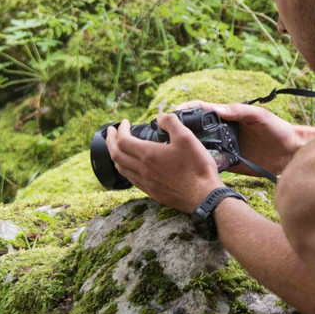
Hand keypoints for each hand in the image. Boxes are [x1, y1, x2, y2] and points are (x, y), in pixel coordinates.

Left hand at [105, 115, 223, 213]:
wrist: (204, 196)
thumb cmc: (196, 167)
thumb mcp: (187, 137)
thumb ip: (171, 123)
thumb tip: (160, 118)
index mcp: (148, 155)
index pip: (123, 140)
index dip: (120, 129)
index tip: (124, 122)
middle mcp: (142, 170)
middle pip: (116, 154)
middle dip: (110, 141)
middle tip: (111, 132)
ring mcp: (146, 182)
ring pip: (121, 168)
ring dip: (115, 155)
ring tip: (117, 147)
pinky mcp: (152, 192)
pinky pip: (131, 179)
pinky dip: (125, 168)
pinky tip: (132, 166)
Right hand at [173, 101, 314, 175]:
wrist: (291, 152)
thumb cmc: (277, 128)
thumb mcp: (258, 116)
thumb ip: (239, 111)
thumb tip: (217, 108)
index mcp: (228, 117)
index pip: (203, 111)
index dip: (187, 111)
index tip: (172, 114)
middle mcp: (223, 132)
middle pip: (197, 130)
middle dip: (182, 132)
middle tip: (165, 137)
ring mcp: (225, 148)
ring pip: (202, 148)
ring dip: (189, 150)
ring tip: (171, 154)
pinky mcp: (230, 164)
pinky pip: (213, 165)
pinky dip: (202, 166)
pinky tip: (191, 169)